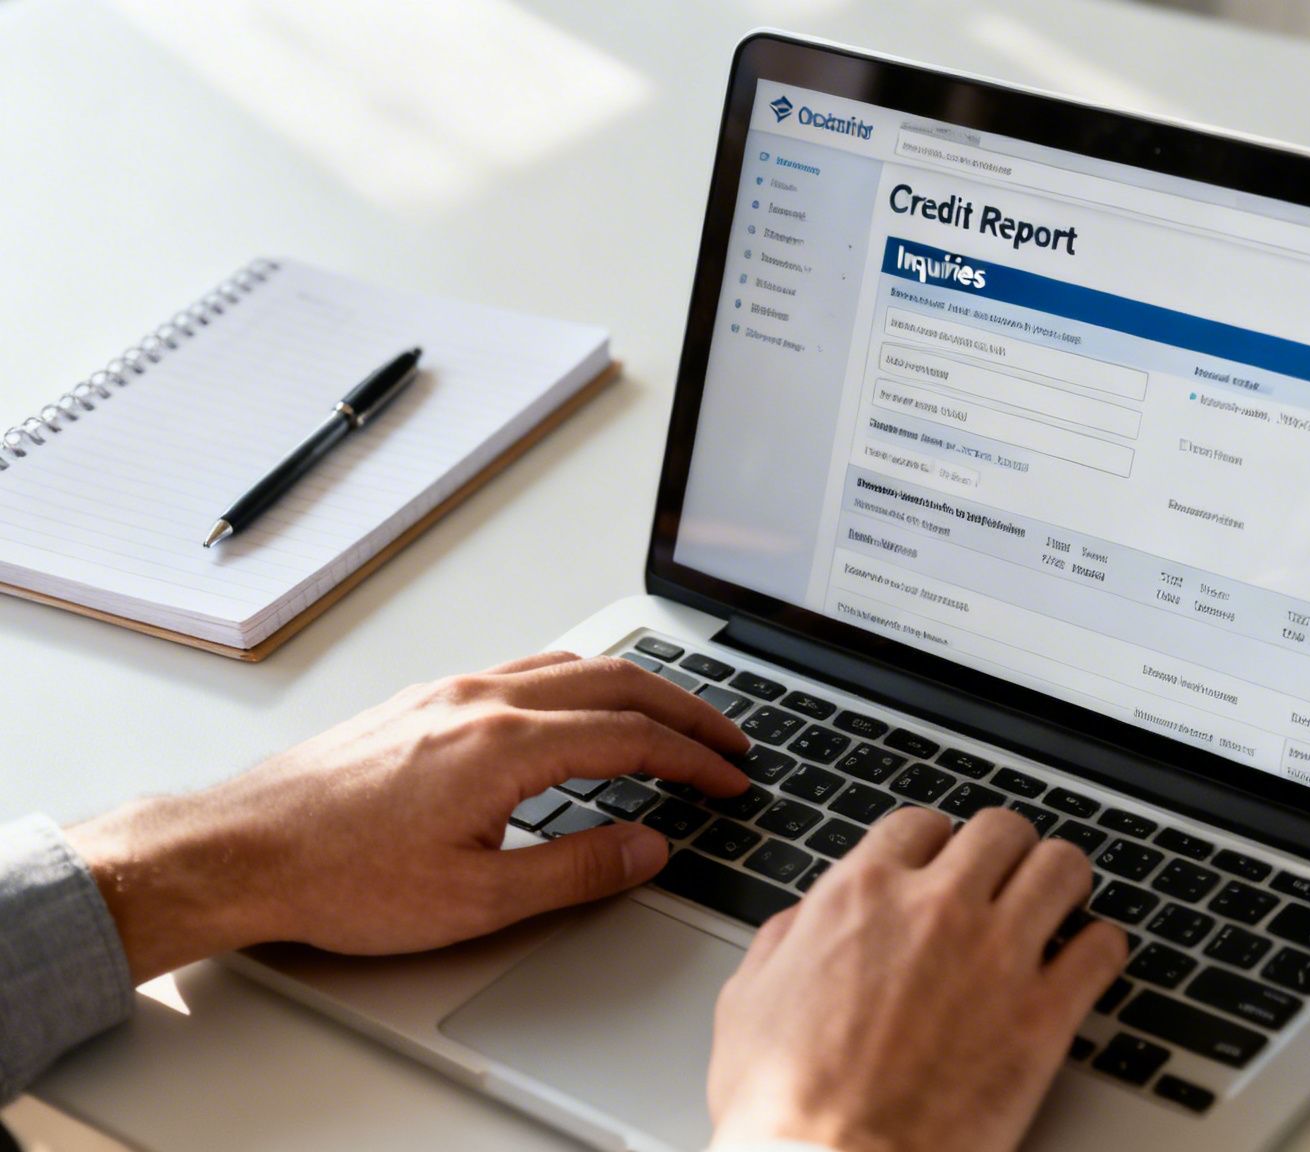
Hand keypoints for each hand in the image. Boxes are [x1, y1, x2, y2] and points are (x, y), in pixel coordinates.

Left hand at [66, 651, 749, 982]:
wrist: (242, 850)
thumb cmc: (339, 876)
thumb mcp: (477, 899)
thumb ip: (578, 870)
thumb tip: (647, 846)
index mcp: (507, 745)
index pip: (634, 737)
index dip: (697, 759)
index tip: (732, 779)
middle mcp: (484, 701)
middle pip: (617, 682)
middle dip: (686, 710)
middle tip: (729, 739)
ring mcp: (451, 693)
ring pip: (572, 665)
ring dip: (637, 689)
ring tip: (672, 719)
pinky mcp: (425, 701)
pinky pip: (528, 669)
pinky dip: (583, 682)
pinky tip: (582, 709)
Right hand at [707, 807, 1127, 1151]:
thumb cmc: (785, 1105)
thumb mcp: (748, 1001)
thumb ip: (785, 940)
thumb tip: (805, 920)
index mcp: (862, 896)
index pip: (922, 825)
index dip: (935, 845)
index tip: (943, 866)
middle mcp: (936, 910)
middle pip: (1001, 830)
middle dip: (1005, 852)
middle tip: (1006, 879)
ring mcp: (997, 956)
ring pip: (1062, 867)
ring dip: (1062, 881)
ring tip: (1059, 903)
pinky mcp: (1043, 1015)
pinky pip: (1102, 947)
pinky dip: (1100, 948)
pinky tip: (1087, 961)